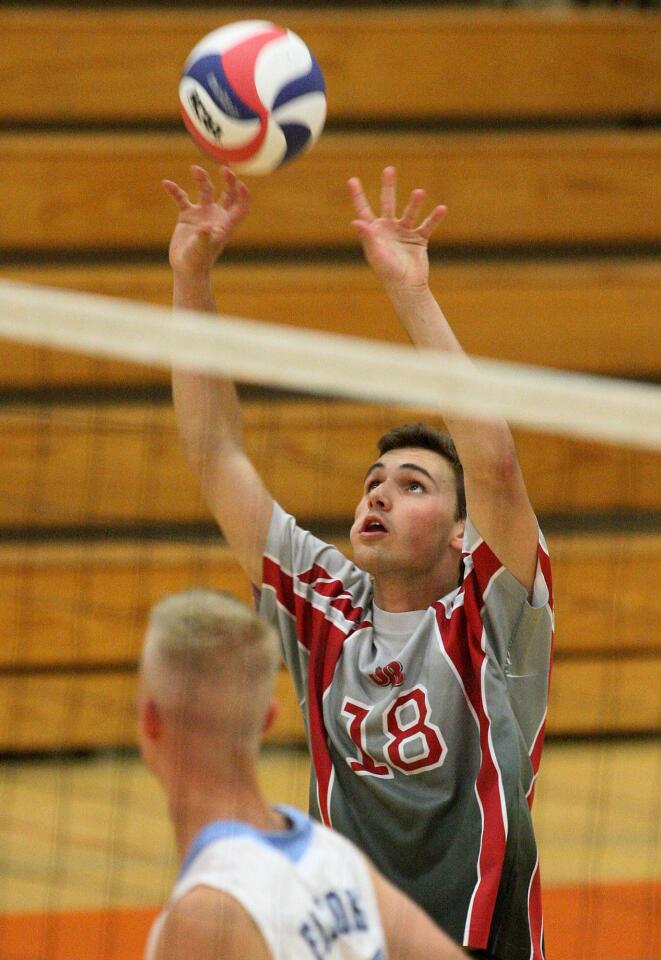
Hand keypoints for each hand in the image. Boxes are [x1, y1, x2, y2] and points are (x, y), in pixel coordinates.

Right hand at [162, 165, 248, 274]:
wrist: (185, 268)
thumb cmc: (198, 261)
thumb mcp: (201, 249)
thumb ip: (204, 237)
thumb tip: (206, 226)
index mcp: (226, 224)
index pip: (241, 207)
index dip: (244, 196)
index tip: (240, 184)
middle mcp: (216, 216)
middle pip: (228, 194)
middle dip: (229, 181)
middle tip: (224, 168)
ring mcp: (202, 214)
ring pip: (206, 191)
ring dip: (202, 179)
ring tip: (194, 169)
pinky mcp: (187, 215)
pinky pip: (181, 198)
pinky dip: (175, 191)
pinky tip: (166, 183)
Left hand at [348, 166, 445, 290]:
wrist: (407, 287)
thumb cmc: (387, 272)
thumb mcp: (376, 254)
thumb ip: (367, 237)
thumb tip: (355, 221)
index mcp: (375, 232)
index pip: (364, 210)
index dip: (358, 196)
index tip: (352, 180)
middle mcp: (389, 229)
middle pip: (387, 203)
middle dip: (388, 187)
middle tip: (389, 170)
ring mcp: (405, 233)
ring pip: (410, 213)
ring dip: (415, 203)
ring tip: (419, 192)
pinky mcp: (419, 239)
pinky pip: (428, 225)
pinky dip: (435, 218)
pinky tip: (441, 209)